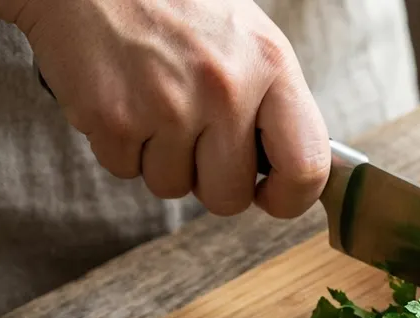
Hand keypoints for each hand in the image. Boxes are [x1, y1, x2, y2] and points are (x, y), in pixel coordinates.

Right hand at [10, 0, 329, 217]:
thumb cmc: (174, 3)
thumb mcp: (247, 37)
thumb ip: (272, 101)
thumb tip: (289, 168)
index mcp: (271, 65)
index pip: (306, 165)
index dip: (290, 198)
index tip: (271, 196)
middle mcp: (226, 89)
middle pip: (229, 196)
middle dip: (210, 182)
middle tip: (194, 140)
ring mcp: (168, 105)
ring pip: (172, 187)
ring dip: (160, 159)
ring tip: (152, 102)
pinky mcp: (113, 117)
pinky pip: (124, 170)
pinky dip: (119, 145)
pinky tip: (121, 97)